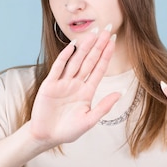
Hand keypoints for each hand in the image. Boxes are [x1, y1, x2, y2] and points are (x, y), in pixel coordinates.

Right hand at [29, 25, 120, 146]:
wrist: (46, 136)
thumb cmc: (68, 130)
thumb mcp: (89, 120)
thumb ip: (104, 106)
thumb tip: (120, 93)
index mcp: (87, 91)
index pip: (99, 69)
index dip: (106, 55)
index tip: (113, 41)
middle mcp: (76, 84)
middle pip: (89, 61)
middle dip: (98, 46)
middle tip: (106, 30)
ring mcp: (63, 83)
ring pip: (76, 61)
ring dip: (84, 47)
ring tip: (93, 33)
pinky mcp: (50, 84)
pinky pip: (58, 68)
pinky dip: (65, 57)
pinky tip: (72, 46)